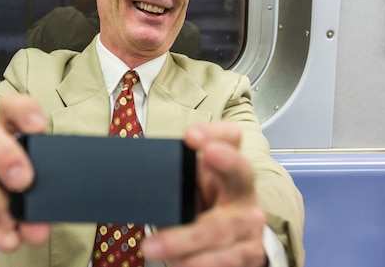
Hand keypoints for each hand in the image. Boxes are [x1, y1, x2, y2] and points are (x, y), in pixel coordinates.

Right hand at [0, 93, 50, 258]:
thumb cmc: (5, 193)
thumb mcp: (29, 189)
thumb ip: (40, 199)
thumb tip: (42, 224)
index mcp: (6, 134)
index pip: (9, 107)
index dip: (22, 110)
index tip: (38, 128)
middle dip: (2, 153)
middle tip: (24, 181)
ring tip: (12, 221)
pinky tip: (5, 238)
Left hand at [141, 122, 266, 266]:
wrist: (232, 244)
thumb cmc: (202, 207)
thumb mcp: (188, 189)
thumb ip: (173, 180)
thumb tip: (134, 182)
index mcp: (225, 166)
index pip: (231, 137)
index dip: (215, 132)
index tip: (192, 135)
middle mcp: (243, 190)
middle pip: (240, 171)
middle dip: (226, 161)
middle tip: (208, 152)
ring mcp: (251, 223)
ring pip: (223, 227)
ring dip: (186, 240)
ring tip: (153, 247)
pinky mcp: (250, 253)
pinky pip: (227, 260)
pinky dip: (199, 265)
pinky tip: (178, 265)